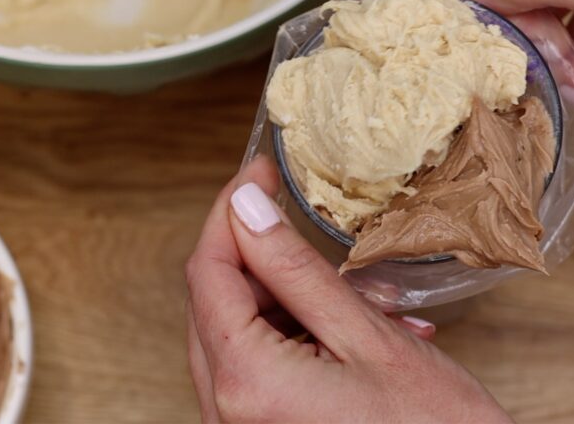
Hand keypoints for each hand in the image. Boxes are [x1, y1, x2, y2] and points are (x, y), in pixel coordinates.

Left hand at [185, 157, 510, 422]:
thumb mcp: (365, 335)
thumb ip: (295, 270)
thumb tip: (246, 209)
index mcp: (246, 382)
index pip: (207, 271)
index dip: (230, 211)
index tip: (259, 174)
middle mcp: (227, 412)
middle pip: (215, 301)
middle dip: (260, 255)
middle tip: (302, 223)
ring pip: (238, 331)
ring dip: (289, 299)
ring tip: (362, 297)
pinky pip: (258, 366)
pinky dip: (298, 336)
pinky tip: (356, 331)